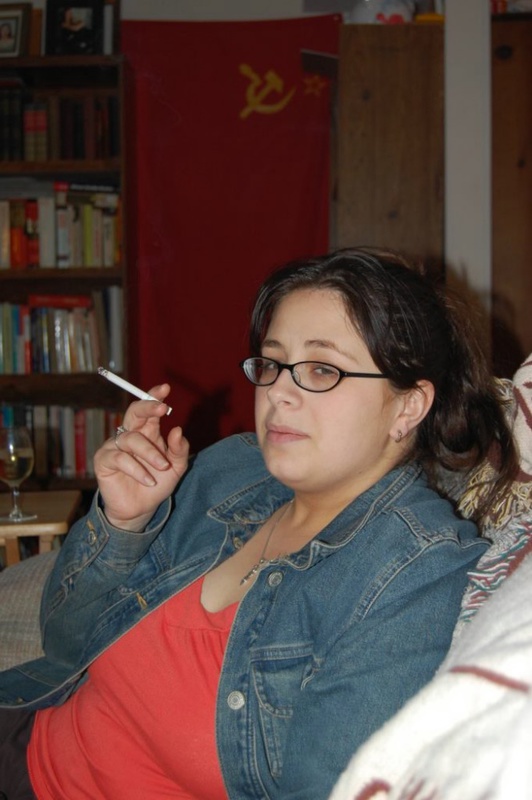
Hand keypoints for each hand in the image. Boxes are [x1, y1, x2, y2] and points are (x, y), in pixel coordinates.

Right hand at [93, 384, 188, 529]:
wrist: (141, 510)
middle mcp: (130, 434)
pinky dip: (137, 469)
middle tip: (161, 408)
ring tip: (163, 468)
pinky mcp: (103, 461)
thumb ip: (179, 449)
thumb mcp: (176, 467)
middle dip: (147, 407)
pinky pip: (120, 458)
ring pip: (132, 439)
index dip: (154, 396)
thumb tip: (177, 430)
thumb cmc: (157, 483)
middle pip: (134, 412)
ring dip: (150, 453)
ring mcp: (115, 446)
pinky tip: (148, 480)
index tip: (165, 389)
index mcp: (147, 431)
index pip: (149, 409)